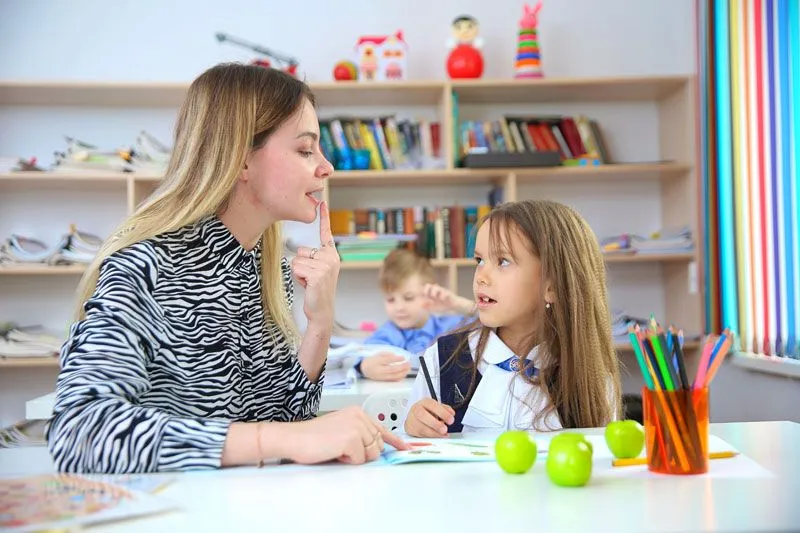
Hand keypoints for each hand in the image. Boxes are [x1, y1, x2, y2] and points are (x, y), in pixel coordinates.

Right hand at [280, 406, 409, 464]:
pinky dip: (347, 461)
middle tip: (341, 449)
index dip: (395, 441)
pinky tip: (334, 452)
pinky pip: (359, 459)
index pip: (381, 428)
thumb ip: (359, 434)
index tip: (405, 448)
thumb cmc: (313, 437)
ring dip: (354, 457)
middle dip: (363, 453)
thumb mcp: (341, 429)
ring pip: (371, 453)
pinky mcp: (351, 438)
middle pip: (377, 444)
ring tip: (337, 449)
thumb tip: (376, 448)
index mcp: (357, 412)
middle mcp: (359, 416)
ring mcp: (356, 426)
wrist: (294, 438)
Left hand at [292, 201, 339, 326]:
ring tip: (309, 282)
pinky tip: (307, 285)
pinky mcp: (318, 274)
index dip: (324, 217)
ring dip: (298, 273)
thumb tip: (298, 254)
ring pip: (297, 260)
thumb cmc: (315, 290)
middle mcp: (331, 257)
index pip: (325, 233)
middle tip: (310, 278)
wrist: (321, 310)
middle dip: (301, 265)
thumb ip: (312, 258)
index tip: (322, 203)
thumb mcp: (316, 270)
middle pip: (302, 251)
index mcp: (331, 254)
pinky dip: (297, 278)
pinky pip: (296, 268)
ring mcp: (325, 266)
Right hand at [360, 353, 411, 380]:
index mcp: (377, 362)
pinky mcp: (383, 380)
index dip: (396, 359)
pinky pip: (393, 380)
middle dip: (402, 367)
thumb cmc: (372, 361)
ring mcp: (381, 376)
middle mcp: (379, 370)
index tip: (403, 357)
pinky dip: (400, 377)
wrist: (364, 369)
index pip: (387, 360)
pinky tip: (404, 374)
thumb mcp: (377, 354)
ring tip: (408, 368)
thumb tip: (395, 356)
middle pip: (392, 369)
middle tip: (408, 363)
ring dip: (403, 373)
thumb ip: (386, 354)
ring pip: (393, 376)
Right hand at [404, 398, 455, 437]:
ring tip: (442, 435)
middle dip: (435, 424)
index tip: (451, 420)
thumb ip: (445, 409)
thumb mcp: (436, 407)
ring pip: (421, 428)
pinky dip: (430, 437)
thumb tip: (451, 413)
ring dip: (434, 433)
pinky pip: (420, 435)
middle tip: (445, 429)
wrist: (413, 417)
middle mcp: (417, 410)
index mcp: (424, 402)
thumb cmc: (426, 412)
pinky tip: (436, 437)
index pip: (432, 405)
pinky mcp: (410, 430)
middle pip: (423, 415)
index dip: (442, 413)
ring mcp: (412, 420)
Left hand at [423, 283, 475, 315]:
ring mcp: (442, 292)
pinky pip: (445, 292)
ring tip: (434, 297)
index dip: (420, 292)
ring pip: (436, 287)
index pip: (424, 290)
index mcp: (431, 295)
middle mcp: (436, 292)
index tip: (419, 296)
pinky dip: (442, 296)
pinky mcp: (449, 294)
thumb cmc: (444, 306)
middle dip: (426, 289)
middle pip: (428, 285)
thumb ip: (428, 307)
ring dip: (433, 292)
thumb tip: (421, 305)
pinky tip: (442, 299)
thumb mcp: (435, 308)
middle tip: (426, 294)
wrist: (455, 307)